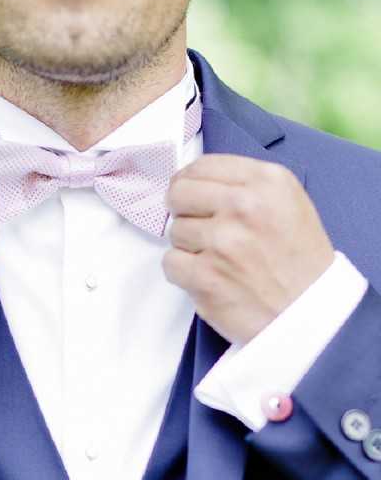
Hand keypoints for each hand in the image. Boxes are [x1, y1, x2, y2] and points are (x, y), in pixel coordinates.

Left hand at [162, 155, 334, 343]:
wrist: (310, 313)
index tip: (190, 195)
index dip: (190, 182)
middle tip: (199, 229)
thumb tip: (193, 180)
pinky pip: (170, 263)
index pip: (203, 166)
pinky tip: (208, 278)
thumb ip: (246, 185)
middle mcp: (243, 207)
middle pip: (179, 194)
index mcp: (266, 182)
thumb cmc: (299, 262)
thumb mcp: (289, 203)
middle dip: (183, 211)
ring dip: (188, 246)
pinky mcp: (206, 277)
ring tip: (217, 260)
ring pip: (174, 231)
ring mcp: (222, 242)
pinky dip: (184, 273)